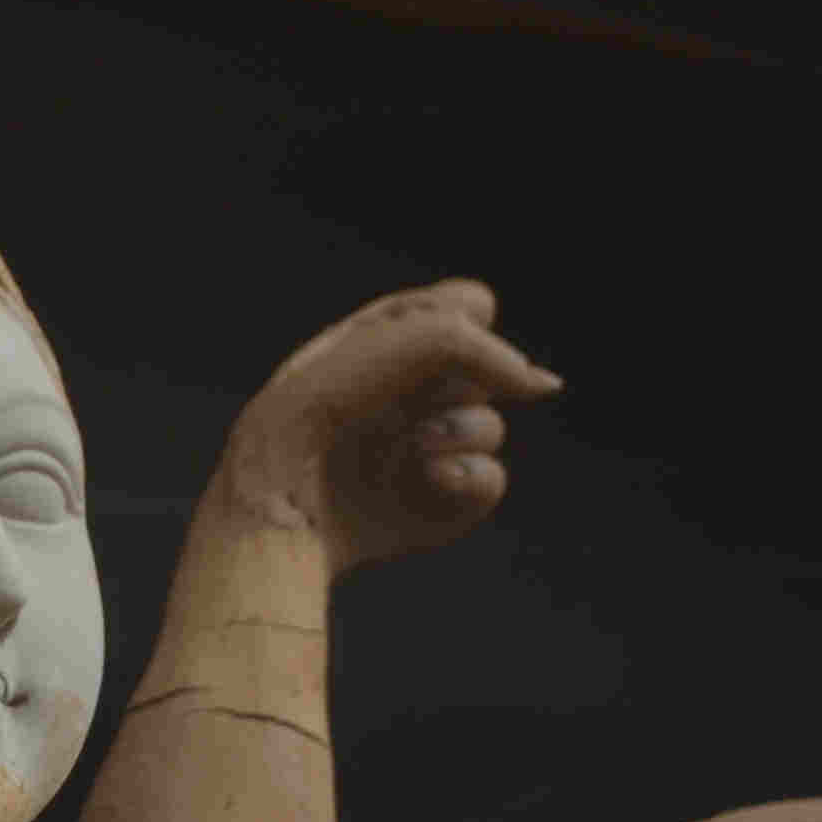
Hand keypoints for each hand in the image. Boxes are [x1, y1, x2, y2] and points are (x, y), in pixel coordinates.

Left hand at [215, 281, 564, 573]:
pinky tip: (434, 479)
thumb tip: (540, 382)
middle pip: (483, 366)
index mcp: (376, 349)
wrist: (281, 513)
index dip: (468, 316)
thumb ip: (459, 342)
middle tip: (422, 394)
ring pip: (491, 424)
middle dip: (466, 374)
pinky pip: (492, 478)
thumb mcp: (378, 352)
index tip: (462, 325)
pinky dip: (472, 477)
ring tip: (420, 445)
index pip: (456, 308)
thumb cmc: (312, 417)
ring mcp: (419, 454)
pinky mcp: (435, 506)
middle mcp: (402, 399)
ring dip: (465, 429)